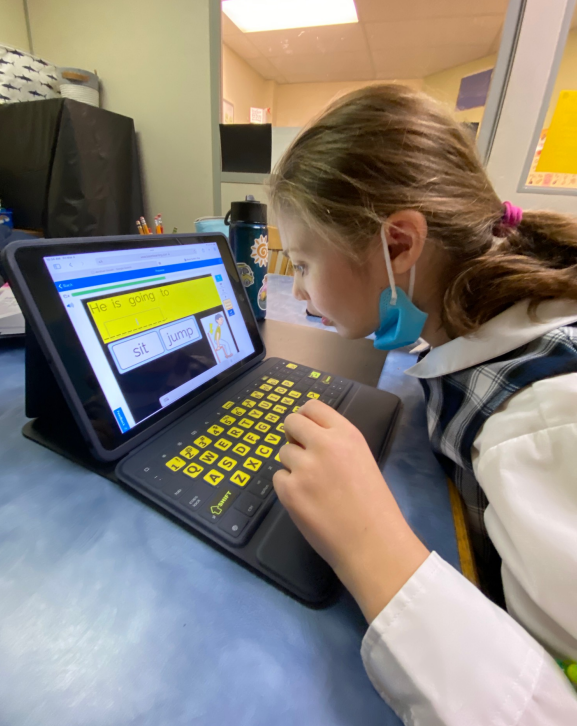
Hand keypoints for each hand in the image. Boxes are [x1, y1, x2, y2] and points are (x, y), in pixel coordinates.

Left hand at [273, 400, 428, 622]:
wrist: (372, 542)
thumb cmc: (374, 504)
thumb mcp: (361, 459)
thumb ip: (336, 444)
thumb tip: (306, 437)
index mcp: (346, 434)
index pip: (312, 407)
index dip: (305, 418)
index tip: (305, 430)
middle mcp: (324, 445)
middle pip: (290, 422)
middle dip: (292, 436)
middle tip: (302, 454)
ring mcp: (304, 468)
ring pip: (283, 453)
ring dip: (292, 466)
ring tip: (312, 486)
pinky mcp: (290, 491)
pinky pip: (278, 479)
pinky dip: (288, 488)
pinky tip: (307, 501)